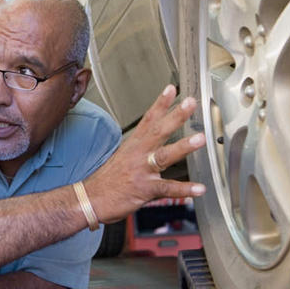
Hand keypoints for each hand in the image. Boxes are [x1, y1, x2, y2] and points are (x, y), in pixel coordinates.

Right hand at [84, 84, 205, 222]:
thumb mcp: (122, 157)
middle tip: (190, 104)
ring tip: (200, 139)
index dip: (160, 103)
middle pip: (158, 131)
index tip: (171, 89)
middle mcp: (138, 154)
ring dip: (183, 146)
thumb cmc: (107, 180)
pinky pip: (167, 188)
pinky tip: (199, 188)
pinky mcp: (144, 189)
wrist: (90, 199)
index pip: (148, 119)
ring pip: (164, 156)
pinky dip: (184, 189)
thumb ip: (141, 149)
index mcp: (134, 145)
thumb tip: (154, 142)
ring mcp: (142, 171)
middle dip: (176, 116)